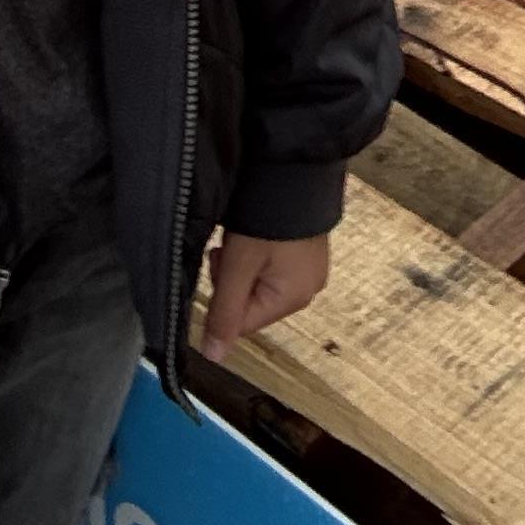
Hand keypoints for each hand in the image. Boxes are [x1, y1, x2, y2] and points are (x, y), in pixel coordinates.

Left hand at [202, 228, 329, 352]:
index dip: (223, 296)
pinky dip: (258, 252)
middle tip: (228, 246)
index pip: (243, 322)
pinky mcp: (308, 247)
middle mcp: (308, 289)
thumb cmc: (266, 218)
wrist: (296, 167)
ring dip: (243, 264)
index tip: (219, 261)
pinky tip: (255, 229)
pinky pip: (274, 264)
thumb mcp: (239, 265)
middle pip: (252, 302)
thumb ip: (224, 313)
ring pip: (260, 281)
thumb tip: (214, 358)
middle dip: (233, 278)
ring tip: (240, 234)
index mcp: (294, 299)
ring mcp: (311, 267)